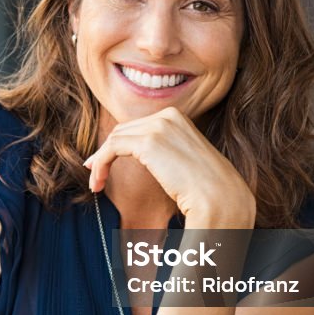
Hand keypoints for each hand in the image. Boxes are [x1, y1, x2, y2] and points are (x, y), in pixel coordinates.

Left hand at [83, 107, 254, 225]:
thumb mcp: (185, 161)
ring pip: (114, 139)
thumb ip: (166, 153)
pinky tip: (97, 182)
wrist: (219, 198)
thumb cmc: (206, 189)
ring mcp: (159, 126)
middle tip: (94, 173)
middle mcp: (168, 115)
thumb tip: (148, 159)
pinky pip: (112, 149)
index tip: (104, 163)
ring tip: (95, 184)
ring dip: (100, 162)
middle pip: (124, 130)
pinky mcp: (148, 142)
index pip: (138, 126)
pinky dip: (100, 164)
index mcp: (178, 117)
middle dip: (105, 151)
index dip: (118, 144)